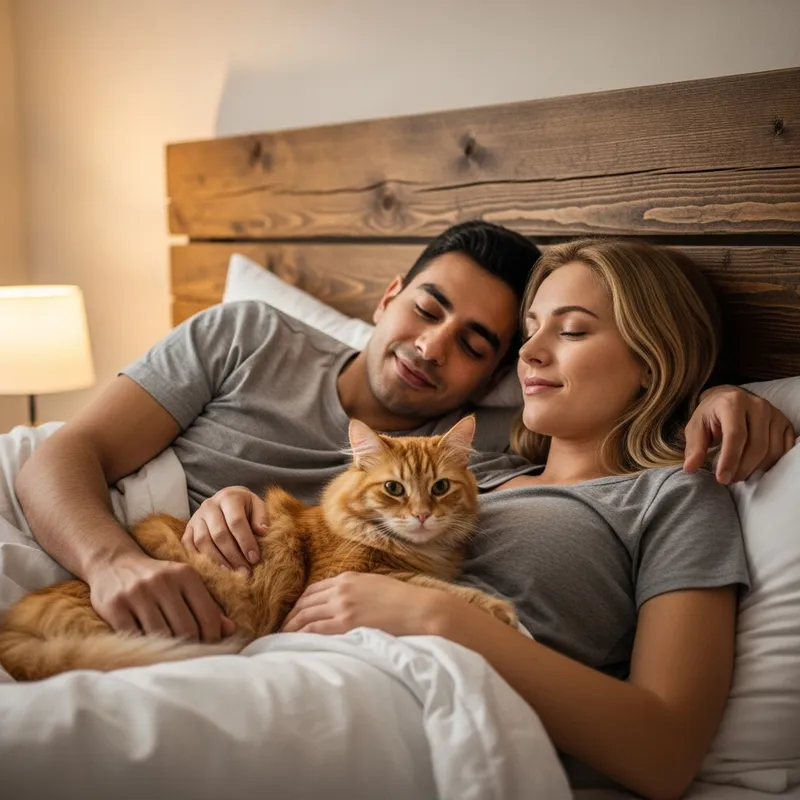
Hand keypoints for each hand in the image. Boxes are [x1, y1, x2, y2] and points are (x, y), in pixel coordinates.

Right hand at [87, 552, 236, 641]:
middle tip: (193, 657)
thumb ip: (207, 605)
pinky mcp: (115, 606)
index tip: (212, 649)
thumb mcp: (184, 583)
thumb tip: (231, 630)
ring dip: (168, 650)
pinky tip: (148, 649)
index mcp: (185, 574)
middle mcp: (162, 581)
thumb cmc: (157, 578)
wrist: (113, 562)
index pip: (207, 615)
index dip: (213, 638)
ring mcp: (137, 593)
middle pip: (186, 629)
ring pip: (162, 635)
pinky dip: (143, 647)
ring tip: (172, 656)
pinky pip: (134, 637)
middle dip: (192, 647)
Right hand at [182, 486, 267, 571]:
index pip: (236, 522)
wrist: (226, 499)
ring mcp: (196, 517)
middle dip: (233, 556)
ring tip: (230, 575)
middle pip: (219, 534)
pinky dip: (198, 559)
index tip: (254, 558)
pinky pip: (188, 545)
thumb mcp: (257, 506)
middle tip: (245, 572)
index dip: (246, 541)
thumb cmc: (246, 507)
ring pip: (203, 542)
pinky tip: (211, 571)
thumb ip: (261, 517)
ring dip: (217, 561)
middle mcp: (209, 506)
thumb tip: (262, 532)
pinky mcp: (188, 528)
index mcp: (229, 497)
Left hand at [280, 572, 447, 636]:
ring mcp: (342, 606)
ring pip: (306, 616)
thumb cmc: (402, 600)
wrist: (418, 609)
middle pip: (305, 603)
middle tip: (282, 629)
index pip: (313, 590)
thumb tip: (343, 603)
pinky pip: (315, 630)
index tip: (294, 614)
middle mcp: (340, 590)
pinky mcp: (346, 623)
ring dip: (292, 627)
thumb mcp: (374, 585)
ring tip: (283, 639)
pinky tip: (295, 643)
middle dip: (291, 616)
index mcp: (348, 578)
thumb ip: (355, 590)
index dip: (300, 603)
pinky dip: (302, 636)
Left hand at [684, 385, 795, 482]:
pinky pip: (784, 450)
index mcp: (733, 403)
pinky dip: (770, 463)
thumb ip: (694, 447)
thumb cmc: (711, 416)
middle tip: (730, 479)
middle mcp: (758, 405)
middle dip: (743, 468)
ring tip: (739, 472)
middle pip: (757, 445)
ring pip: (772, 450)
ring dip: (756, 468)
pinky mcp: (785, 423)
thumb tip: (689, 468)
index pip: (735, 435)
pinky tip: (755, 466)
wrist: (730, 400)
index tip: (722, 479)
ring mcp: (775, 414)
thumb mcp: (696, 427)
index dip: (730, 460)